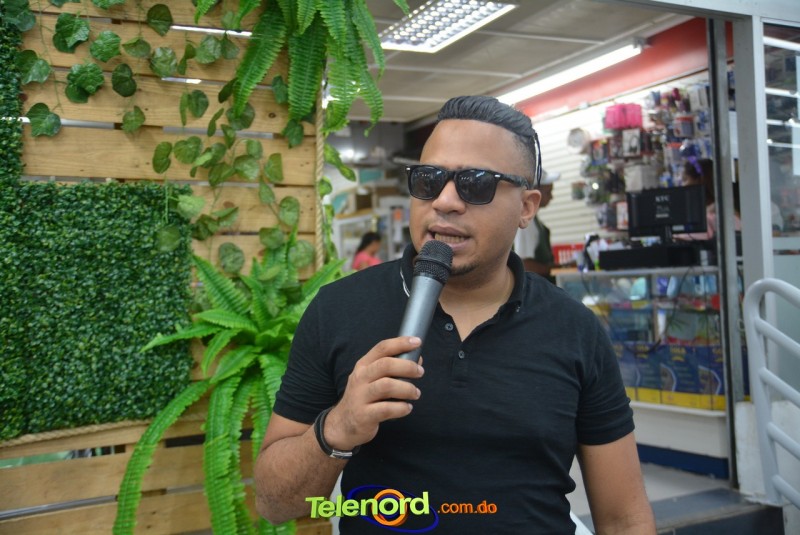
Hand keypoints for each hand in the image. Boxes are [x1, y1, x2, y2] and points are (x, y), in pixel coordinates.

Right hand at [323, 336, 423, 450]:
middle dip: (407, 366)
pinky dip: (401, 408)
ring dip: (407, 388)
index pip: (382, 348)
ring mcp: (360, 397)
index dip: (401, 343)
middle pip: (385, 364)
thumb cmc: (364, 398)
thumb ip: (393, 369)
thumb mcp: (372, 379)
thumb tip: (417, 360)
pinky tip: (407, 408)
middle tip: (420, 373)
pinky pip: (387, 409)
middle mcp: (360, 378)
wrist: (343, 424)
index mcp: (363, 365)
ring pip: (387, 386)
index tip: (417, 342)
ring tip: (415, 393)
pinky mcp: (364, 415)